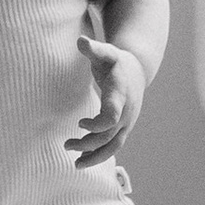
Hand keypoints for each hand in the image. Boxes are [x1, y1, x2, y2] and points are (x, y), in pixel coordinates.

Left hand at [66, 37, 143, 165]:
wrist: (137, 71)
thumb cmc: (115, 61)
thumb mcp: (106, 53)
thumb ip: (93, 49)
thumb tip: (80, 41)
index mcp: (120, 94)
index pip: (112, 115)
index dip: (97, 124)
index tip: (81, 124)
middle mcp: (126, 111)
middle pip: (109, 135)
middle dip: (89, 143)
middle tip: (67, 145)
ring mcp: (127, 122)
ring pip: (113, 146)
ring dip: (95, 156)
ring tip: (75, 163)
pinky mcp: (124, 128)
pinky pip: (113, 146)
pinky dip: (99, 155)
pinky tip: (82, 160)